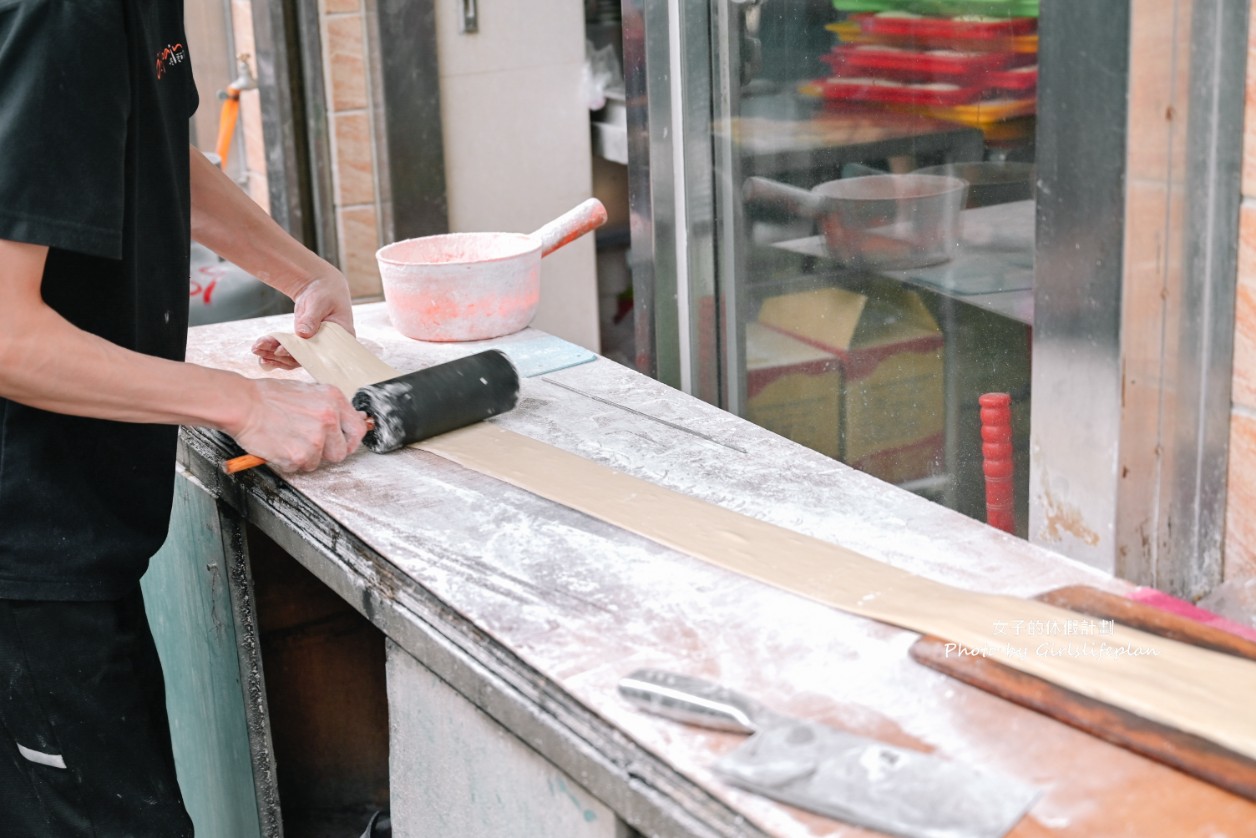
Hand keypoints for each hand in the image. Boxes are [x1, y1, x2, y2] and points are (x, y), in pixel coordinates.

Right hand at [230, 377, 368, 472]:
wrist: (243, 404)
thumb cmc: (267, 397)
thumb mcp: (307, 392)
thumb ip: (328, 408)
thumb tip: (344, 422)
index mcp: (333, 399)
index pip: (358, 428)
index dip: (350, 440)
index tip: (342, 443)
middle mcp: (328, 418)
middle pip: (341, 452)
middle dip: (326, 453)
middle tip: (307, 445)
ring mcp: (315, 438)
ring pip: (319, 462)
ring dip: (305, 457)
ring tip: (288, 440)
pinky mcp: (299, 455)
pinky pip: (300, 468)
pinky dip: (288, 462)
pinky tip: (279, 445)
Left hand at [252, 272, 355, 370]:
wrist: (321, 287)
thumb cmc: (326, 293)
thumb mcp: (320, 303)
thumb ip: (312, 318)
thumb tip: (302, 334)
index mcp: (340, 340)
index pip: (321, 353)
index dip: (301, 356)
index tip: (281, 352)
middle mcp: (327, 348)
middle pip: (304, 358)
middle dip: (281, 356)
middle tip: (263, 352)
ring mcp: (313, 347)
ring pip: (293, 358)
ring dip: (274, 356)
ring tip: (257, 349)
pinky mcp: (302, 344)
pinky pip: (289, 352)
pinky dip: (274, 352)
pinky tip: (260, 351)